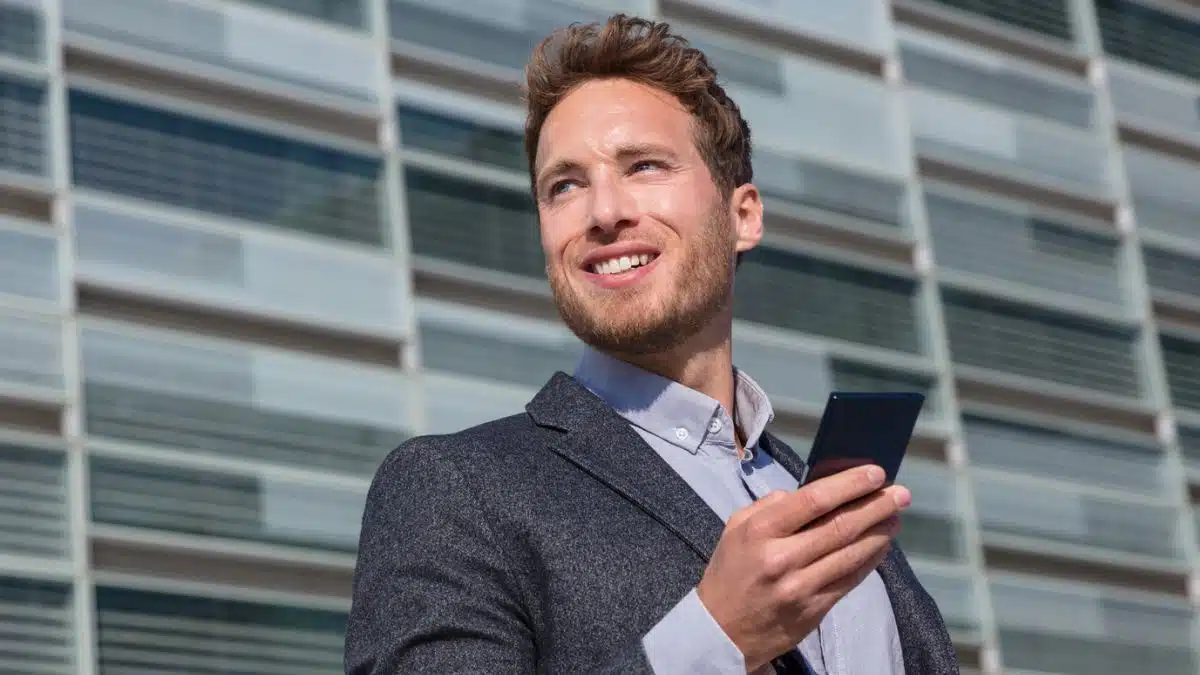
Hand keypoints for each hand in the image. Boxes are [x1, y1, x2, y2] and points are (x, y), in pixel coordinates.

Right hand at [694, 465, 908, 671]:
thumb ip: (769, 505)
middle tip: (900, 494)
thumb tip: (807, 494)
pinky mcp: (814, 610)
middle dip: (876, 506)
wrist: (721, 631)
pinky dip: (870, 560)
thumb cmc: (729, 573)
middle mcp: (782, 558)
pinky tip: (881, 546)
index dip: (850, 484)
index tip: (875, 474)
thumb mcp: (735, 528)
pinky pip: (850, 580)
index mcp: (760, 531)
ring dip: (879, 533)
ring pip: (852, 554)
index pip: (814, 500)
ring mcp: (800, 587)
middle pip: (841, 526)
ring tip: (895, 517)